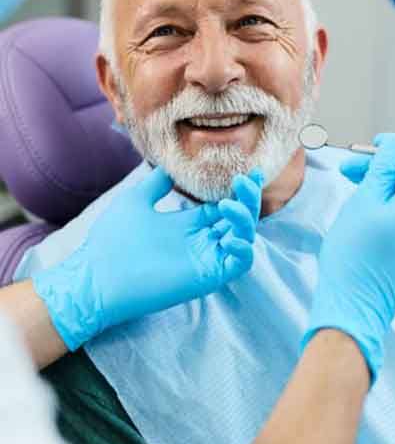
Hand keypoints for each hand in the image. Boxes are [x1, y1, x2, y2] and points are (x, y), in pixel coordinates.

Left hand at [32, 166, 263, 350]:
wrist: (96, 276)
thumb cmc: (112, 240)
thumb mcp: (136, 201)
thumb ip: (156, 184)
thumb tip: (169, 166)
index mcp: (188, 224)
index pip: (223, 206)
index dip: (239, 191)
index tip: (249, 172)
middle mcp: (201, 240)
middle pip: (238, 219)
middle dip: (248, 199)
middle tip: (247, 180)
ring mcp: (206, 259)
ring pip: (243, 238)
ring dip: (244, 219)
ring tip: (228, 205)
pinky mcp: (207, 276)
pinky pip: (238, 264)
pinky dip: (243, 250)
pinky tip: (231, 236)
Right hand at [303, 134, 394, 382]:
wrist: (354, 307)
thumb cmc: (353, 254)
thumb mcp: (363, 202)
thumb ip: (383, 169)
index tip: (375, 144)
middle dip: (384, 166)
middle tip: (348, 167)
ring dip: (382, 185)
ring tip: (350, 185)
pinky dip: (387, 204)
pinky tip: (362, 208)